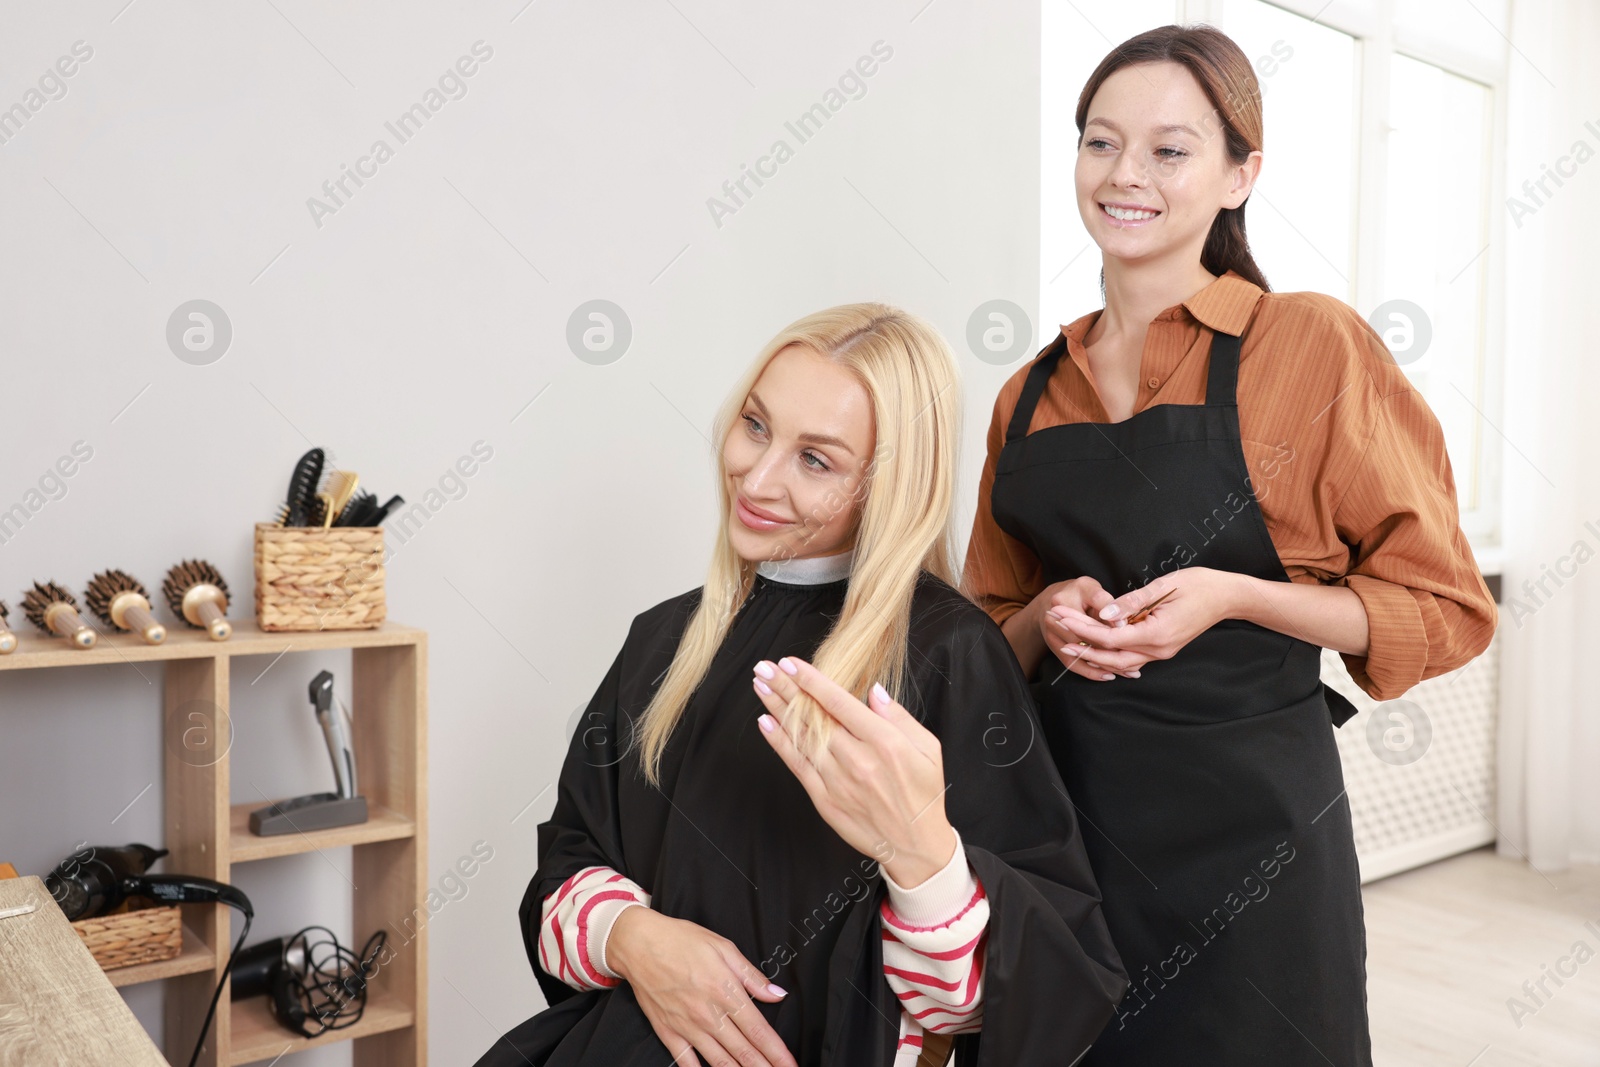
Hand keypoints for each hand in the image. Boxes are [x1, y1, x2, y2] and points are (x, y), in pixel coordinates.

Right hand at [605, 905, 794, 1066]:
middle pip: (744, 1052)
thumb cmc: (681, 940)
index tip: (790, 1064)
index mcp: (726, 991)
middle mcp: (708, 1014)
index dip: (777, 1052)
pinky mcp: (668, 1032)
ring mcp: (687, 1026)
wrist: (639, 943)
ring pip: (719, 1062)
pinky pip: (687, 1061)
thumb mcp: (723, 948)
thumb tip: (776, 994)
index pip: (759, 1031)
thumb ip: (752, 976)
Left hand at [751, 656, 955, 887]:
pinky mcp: (825, 800)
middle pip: (815, 716)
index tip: (791, 663)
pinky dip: (780, 744)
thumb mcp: (928, 749)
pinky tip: (766, 723)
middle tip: (763, 668)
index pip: (840, 703)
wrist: (915, 845)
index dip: (812, 681)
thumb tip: (873, 692)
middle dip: (786, 688)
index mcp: (885, 742)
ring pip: (802, 738)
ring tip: (760, 686)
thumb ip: (899, 717)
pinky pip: (798, 766)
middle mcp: (858, 760)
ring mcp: (838, 781)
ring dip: (778, 709)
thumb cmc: (924, 793)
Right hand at [1037, 576, 1143, 680]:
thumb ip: (1105, 602)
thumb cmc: (1078, 594)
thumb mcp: (1092, 589)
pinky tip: (1108, 675)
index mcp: (1063, 600)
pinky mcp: (1054, 647)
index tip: (1129, 629)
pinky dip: (1091, 671)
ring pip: (1080, 654)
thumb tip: (1120, 623)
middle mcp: (1053, 618)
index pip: (1091, 614)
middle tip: (1137, 657)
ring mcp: (1051, 635)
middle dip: (1111, 648)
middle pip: (1085, 638)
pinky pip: (1072, 664)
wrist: (1053, 603)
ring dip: (1103, 664)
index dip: (1112, 622)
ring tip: (1128, 672)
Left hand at [1049, 567, 1243, 675]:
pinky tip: (1094, 648)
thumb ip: (1132, 602)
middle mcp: (1159, 649)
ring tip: (1068, 641)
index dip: (1082, 628)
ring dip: (1093, 653)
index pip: (1110, 637)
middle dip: (1081, 645)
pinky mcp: (1162, 649)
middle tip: (1056, 630)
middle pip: (1111, 657)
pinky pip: (1132, 658)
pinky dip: (1111, 654)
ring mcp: (1162, 653)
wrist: (1227, 597)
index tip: (1061, 617)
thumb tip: (1104, 614)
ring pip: (1120, 662)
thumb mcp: (1164, 586)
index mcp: (1158, 633)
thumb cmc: (1198, 585)